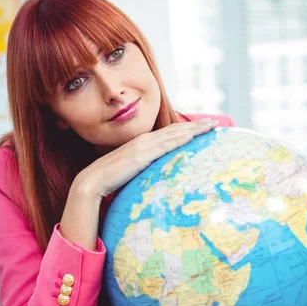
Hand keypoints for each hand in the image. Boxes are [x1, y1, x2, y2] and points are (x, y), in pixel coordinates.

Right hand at [75, 118, 218, 199]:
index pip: (169, 135)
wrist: (91, 183)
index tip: (203, 128)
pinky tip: (192, 135)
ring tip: (211, 125)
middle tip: (215, 122)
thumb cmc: (110, 181)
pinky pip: (165, 145)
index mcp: (142, 145)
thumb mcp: (131, 173)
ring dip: (193, 129)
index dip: (187, 129)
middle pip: (175, 131)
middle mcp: (144, 142)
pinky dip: (179, 138)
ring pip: (174, 134)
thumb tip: (156, 179)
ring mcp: (143, 147)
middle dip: (196, 126)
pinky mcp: (141, 156)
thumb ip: (144, 171)